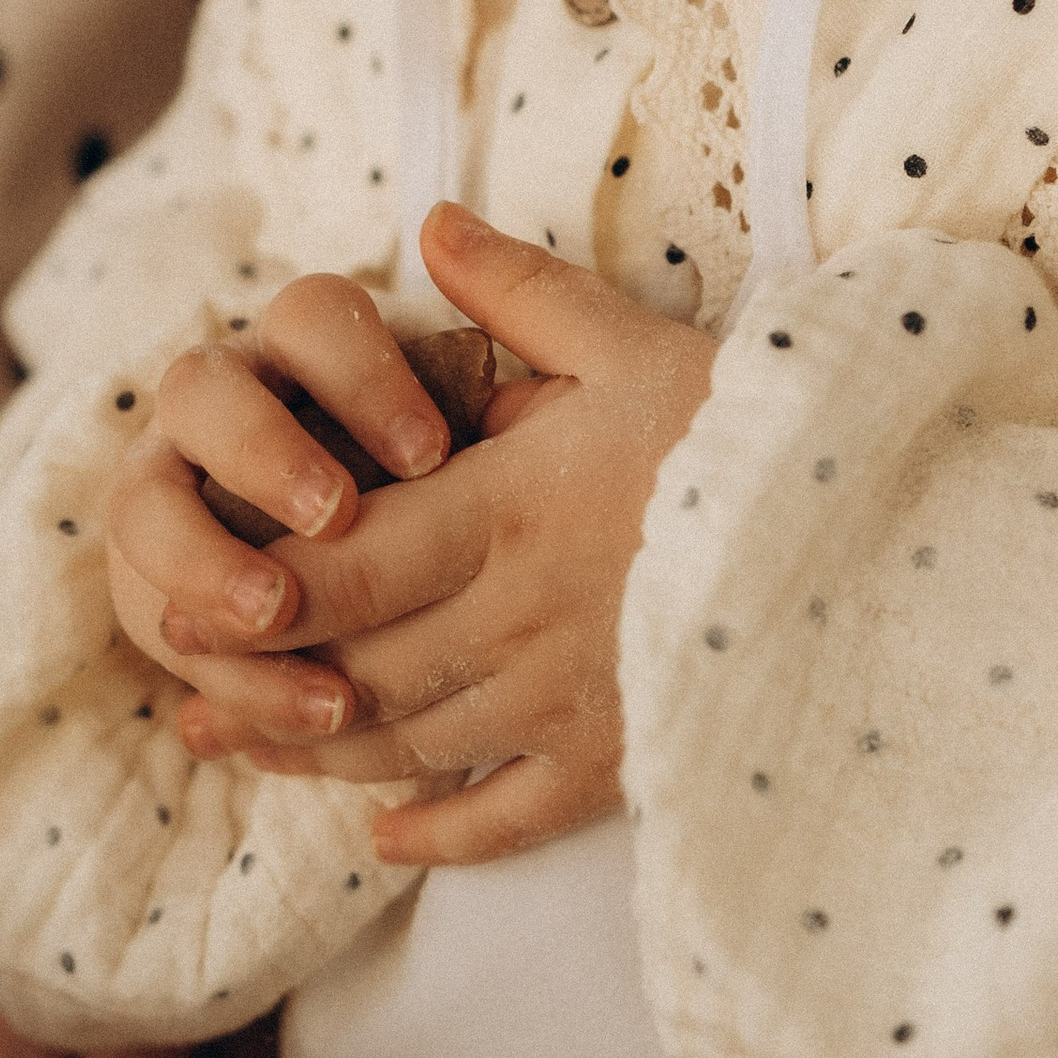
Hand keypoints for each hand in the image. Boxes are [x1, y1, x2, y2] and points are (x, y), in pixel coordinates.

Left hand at [121, 203, 715, 862]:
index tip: (177, 604)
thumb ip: (515, 292)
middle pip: (356, 666)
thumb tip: (427, 223)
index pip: (343, 567)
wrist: (880, 536)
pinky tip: (386, 834)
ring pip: (411, 741)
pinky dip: (442, 832)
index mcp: (507, 512)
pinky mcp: (626, 758)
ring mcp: (572, 700)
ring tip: (240, 751)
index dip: (252, 594)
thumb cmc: (750, 430)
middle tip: (182, 696)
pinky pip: (512, 815)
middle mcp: (521, 618)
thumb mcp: (630, 340)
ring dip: (317, 755)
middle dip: (259, 687)